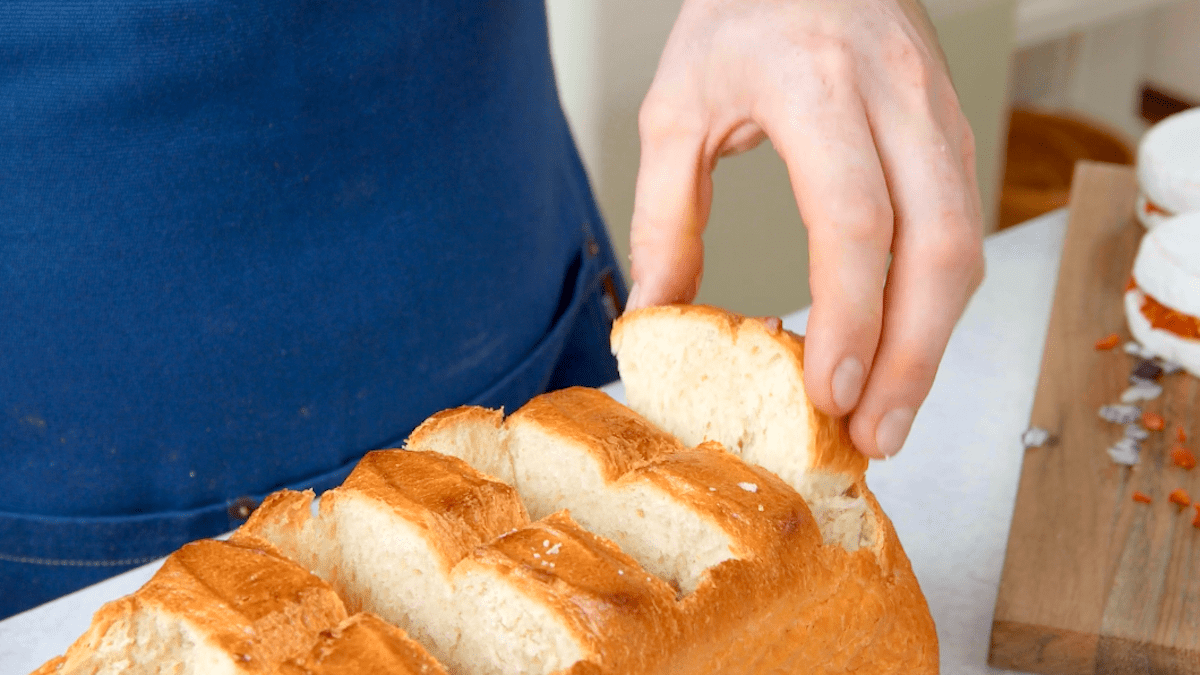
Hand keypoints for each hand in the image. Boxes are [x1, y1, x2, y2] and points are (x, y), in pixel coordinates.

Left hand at [625, 0, 984, 458]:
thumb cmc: (742, 15)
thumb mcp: (676, 106)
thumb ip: (665, 215)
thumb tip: (656, 314)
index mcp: (817, 87)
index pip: (854, 221)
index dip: (850, 318)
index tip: (828, 392)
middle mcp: (896, 102)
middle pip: (936, 249)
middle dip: (911, 360)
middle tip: (874, 437)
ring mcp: (938, 117)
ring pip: (965, 247)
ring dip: (933, 344)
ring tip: (889, 416)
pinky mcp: (954, 134)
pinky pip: (964, 230)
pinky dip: (938, 303)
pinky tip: (906, 349)